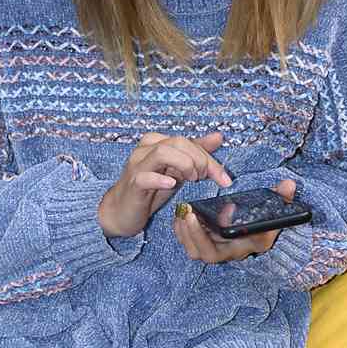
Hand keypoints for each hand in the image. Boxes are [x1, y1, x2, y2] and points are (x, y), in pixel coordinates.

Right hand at [97, 130, 231, 238]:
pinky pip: (145, 176)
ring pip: (162, 153)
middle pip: (177, 143)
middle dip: (199, 159)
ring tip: (192, 179)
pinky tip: (172, 184)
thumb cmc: (150, 188)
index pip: (188, 142)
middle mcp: (146, 149)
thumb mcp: (177, 169)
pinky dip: (160, 179)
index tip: (224, 178)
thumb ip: (196, 153)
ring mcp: (137, 165)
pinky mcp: (133, 183)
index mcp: (157, 143)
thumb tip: (218, 137)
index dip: (209, 158)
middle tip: (206, 178)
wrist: (122, 210)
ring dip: (184, 164)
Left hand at [172, 178, 298, 263]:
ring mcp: (213, 248)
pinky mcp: (206, 241)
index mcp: (235, 250)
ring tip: (182, 210)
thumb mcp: (277, 216)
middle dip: (187, 233)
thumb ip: (283, 200)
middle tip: (185, 211)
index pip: (212, 253)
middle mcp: (222, 253)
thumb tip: (289, 184)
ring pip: (189, 247)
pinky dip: (182, 227)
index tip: (195, 217)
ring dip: (182, 230)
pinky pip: (188, 240)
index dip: (200, 237)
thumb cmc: (269, 227)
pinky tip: (183, 212)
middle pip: (196, 252)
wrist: (264, 234)